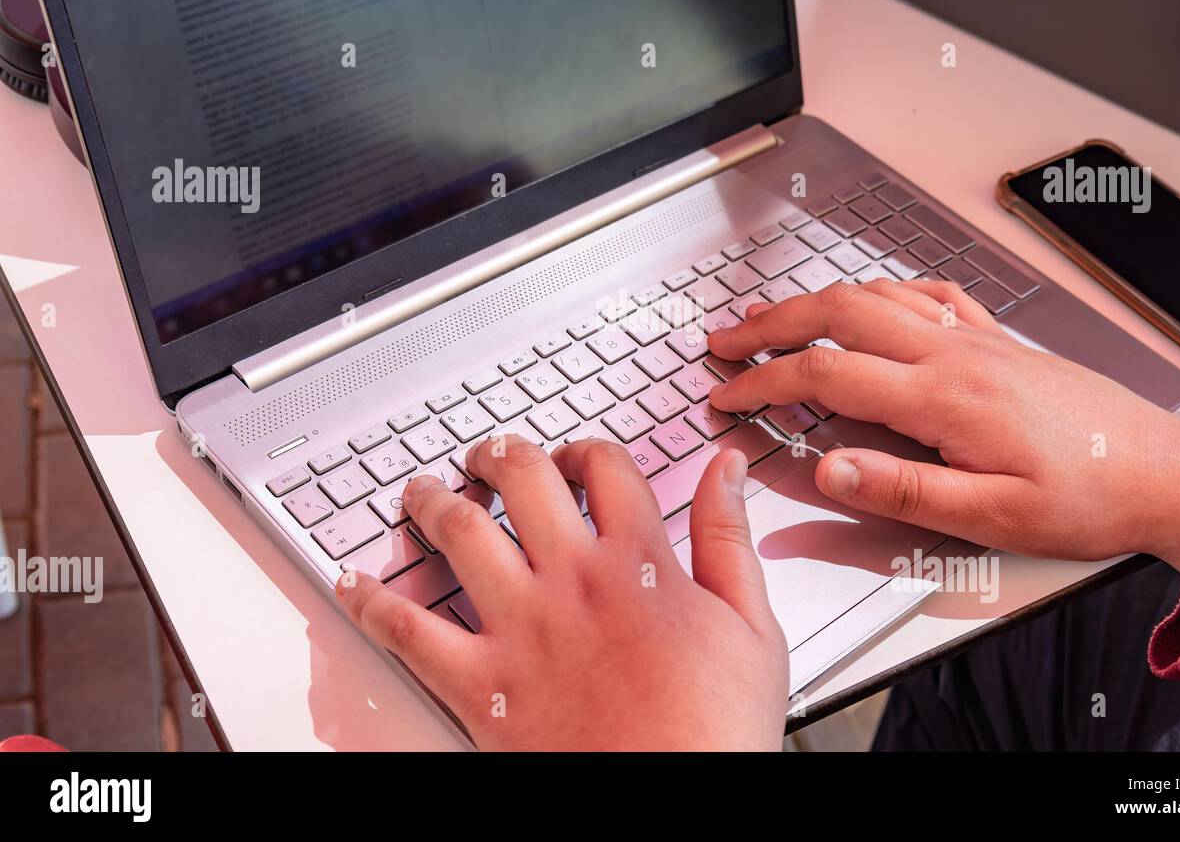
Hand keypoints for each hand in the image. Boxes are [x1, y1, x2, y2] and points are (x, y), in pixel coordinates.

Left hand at [336, 436, 788, 749]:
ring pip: (458, 533)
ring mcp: (520, 628)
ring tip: (422, 491)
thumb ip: (729, 537)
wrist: (672, 801)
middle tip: (486, 455)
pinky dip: (373, 602)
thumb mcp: (751, 624)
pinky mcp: (481, 683)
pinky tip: (356, 584)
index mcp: (638, 562)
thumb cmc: (713, 728)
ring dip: (432, 500)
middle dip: (498, 454)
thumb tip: (728, 471)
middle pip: (521, 479)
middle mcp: (572, 580)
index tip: (576, 459)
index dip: (585, 449)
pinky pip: (409, 631)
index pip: (603, 467)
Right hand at [707, 279, 1179, 606]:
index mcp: (942, 399)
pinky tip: (873, 300)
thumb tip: (828, 467)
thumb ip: (903, 489)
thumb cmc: (1086, 497)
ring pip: (877, 296)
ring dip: (816, 301)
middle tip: (726, 339)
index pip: (825, 375)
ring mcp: (976, 339)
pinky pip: (928, 294)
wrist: (1161, 470)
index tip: (726, 397)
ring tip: (776, 314)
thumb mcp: (992, 517)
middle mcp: (953, 354)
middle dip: (770, 323)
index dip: (762, 383)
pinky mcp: (997, 340)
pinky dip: (883, 291)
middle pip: (838, 315)